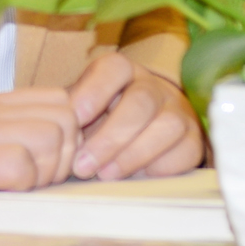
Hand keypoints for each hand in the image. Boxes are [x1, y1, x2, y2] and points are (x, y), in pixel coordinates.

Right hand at [0, 88, 82, 228]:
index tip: (49, 168)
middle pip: (64, 116)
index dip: (69, 138)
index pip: (60, 99)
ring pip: (49, 136)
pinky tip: (3, 197)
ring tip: (18, 191)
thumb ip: (25, 140)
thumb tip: (82, 143)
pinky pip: (20, 164)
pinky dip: (22, 186)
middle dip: (63, 157)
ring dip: (45, 172)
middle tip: (35, 184)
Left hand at [68, 47, 203, 180]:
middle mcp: (152, 87)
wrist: (141, 134)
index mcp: (121, 72)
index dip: (94, 90)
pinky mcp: (192, 140)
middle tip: (83, 165)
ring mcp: (177, 112)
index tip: (75, 117)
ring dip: (133, 154)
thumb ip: (69, 117)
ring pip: (167, 126)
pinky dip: (159, 167)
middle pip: (141, 101)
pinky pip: (184, 151)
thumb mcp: (81, 112)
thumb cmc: (101, 121)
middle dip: (110, 137)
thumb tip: (52, 131)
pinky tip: (137, 177)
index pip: (114, 68)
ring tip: (106, 175)